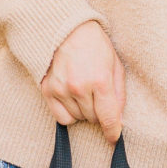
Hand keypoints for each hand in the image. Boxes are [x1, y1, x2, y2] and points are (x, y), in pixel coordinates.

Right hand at [41, 21, 125, 142]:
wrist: (67, 29)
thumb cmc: (95, 46)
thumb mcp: (115, 65)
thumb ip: (119, 94)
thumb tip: (119, 119)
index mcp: (100, 80)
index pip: (108, 118)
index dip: (113, 131)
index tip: (114, 138)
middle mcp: (79, 88)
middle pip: (93, 119)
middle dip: (98, 112)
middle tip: (97, 95)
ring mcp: (61, 90)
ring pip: (78, 119)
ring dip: (83, 111)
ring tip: (84, 92)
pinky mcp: (47, 90)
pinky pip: (61, 117)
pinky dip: (69, 113)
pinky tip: (72, 100)